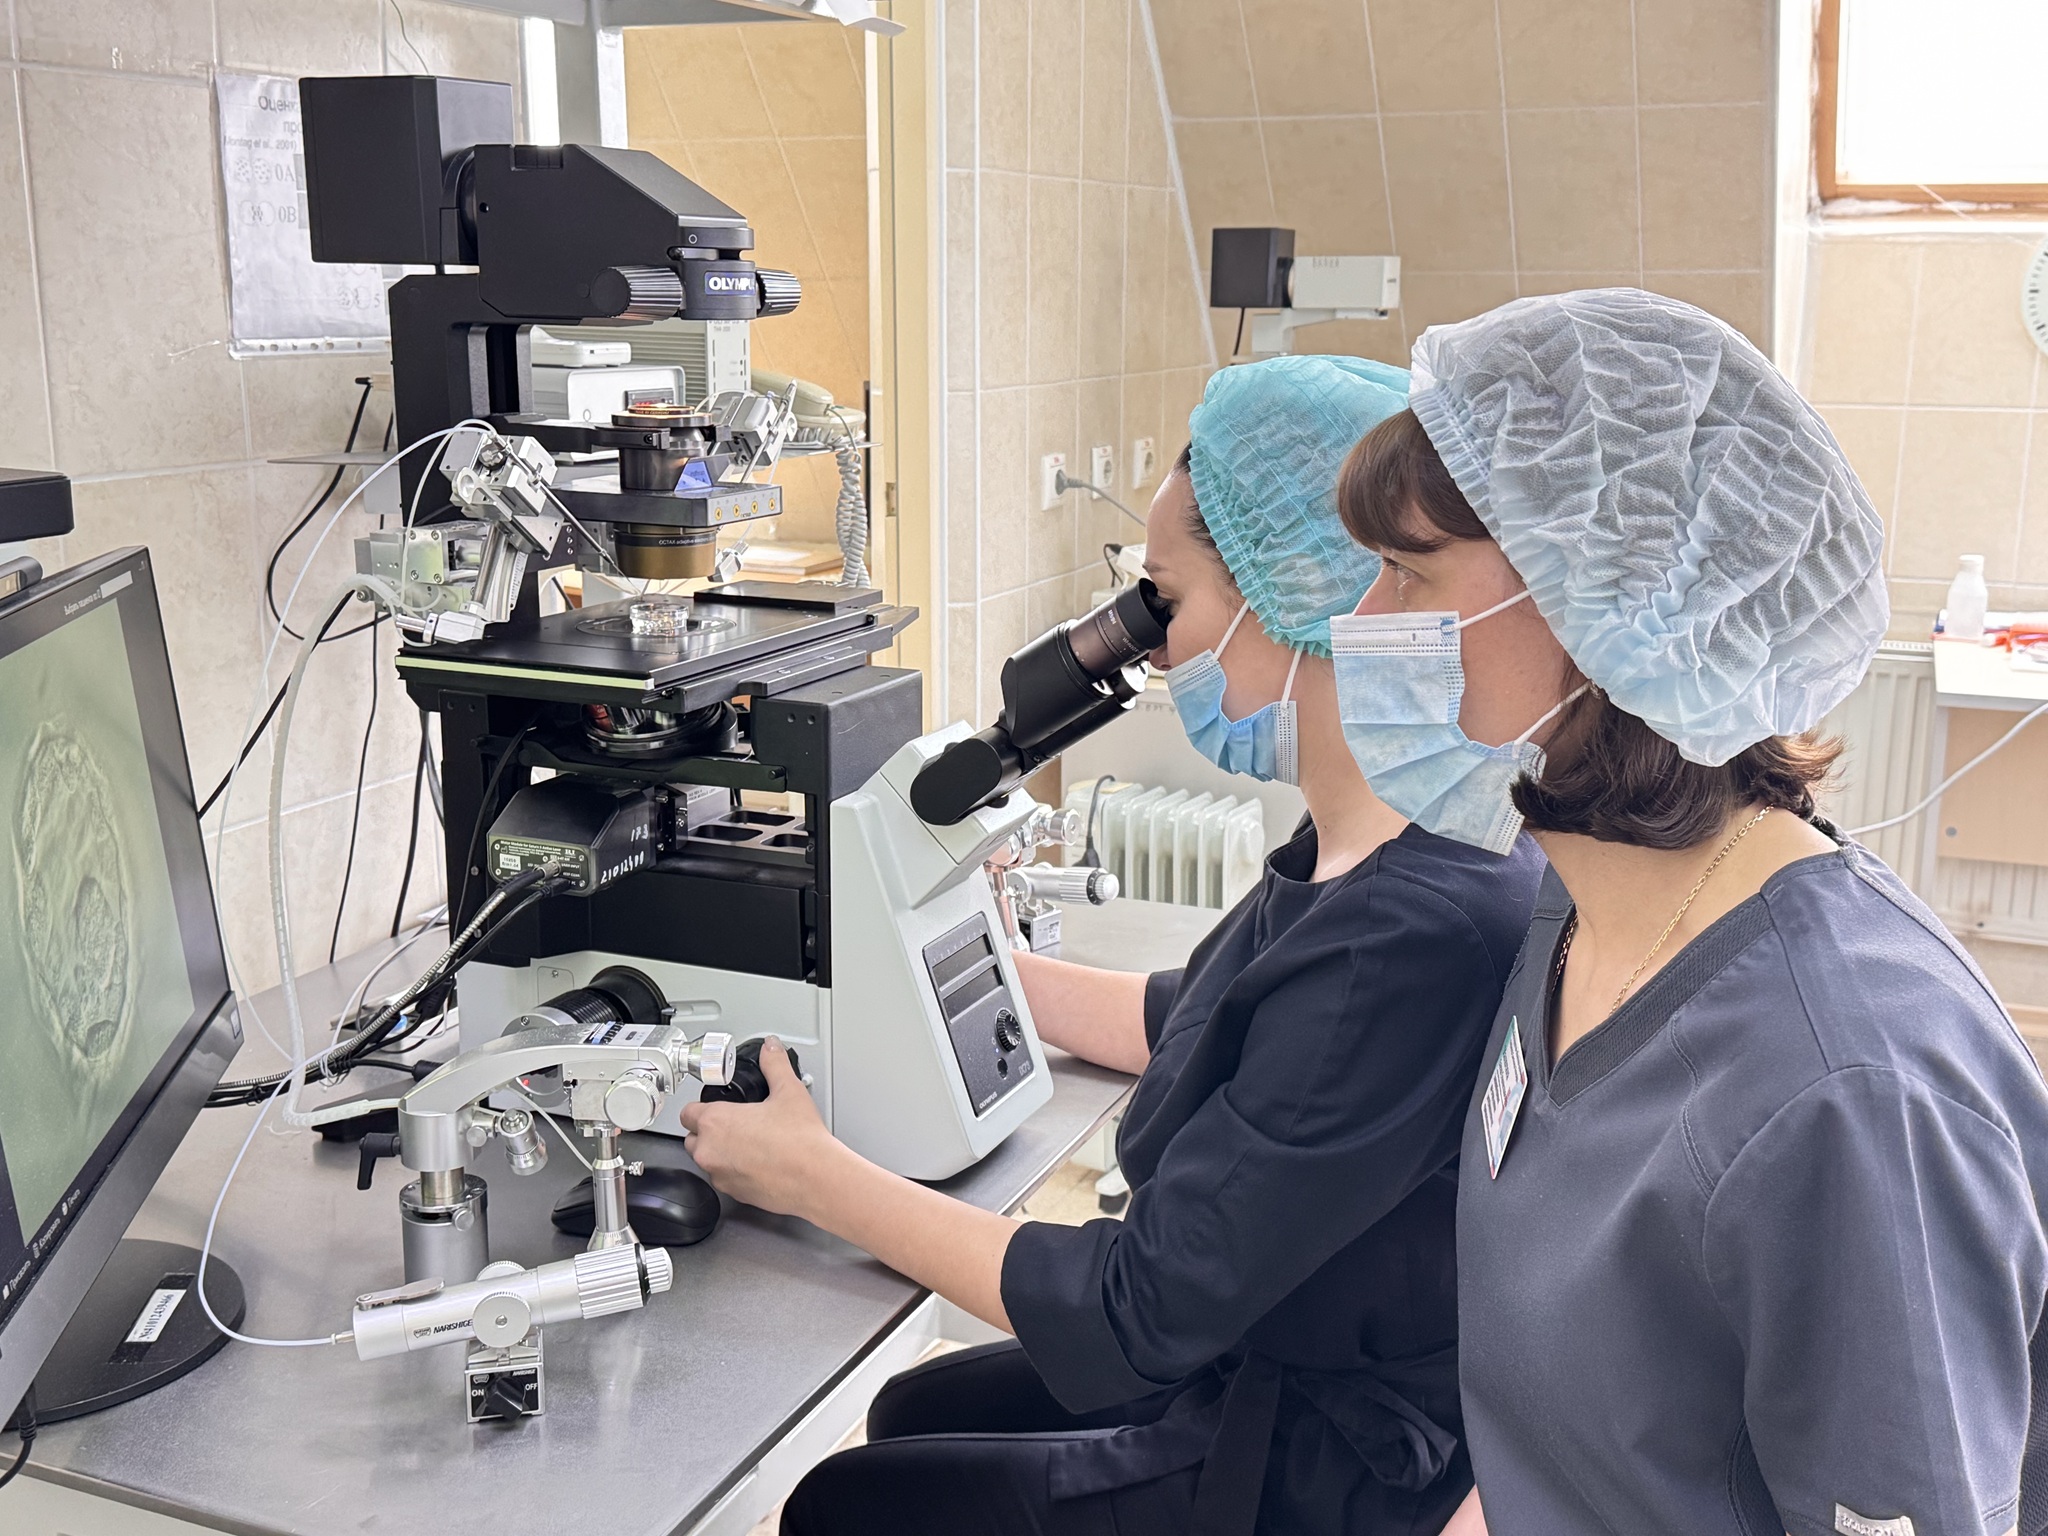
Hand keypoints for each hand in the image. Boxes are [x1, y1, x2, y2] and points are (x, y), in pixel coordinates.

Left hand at [679, 1037, 839, 1218]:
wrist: (815, 1178)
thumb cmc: (800, 1140)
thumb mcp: (789, 1091)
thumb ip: (775, 1064)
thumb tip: (771, 1049)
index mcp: (716, 1121)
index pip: (687, 1113)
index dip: (701, 1107)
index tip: (716, 1107)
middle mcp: (710, 1150)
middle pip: (693, 1138)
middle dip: (709, 1131)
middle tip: (737, 1125)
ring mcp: (719, 1175)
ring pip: (708, 1160)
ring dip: (720, 1152)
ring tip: (751, 1144)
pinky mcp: (733, 1194)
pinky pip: (724, 1179)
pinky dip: (735, 1171)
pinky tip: (759, 1163)